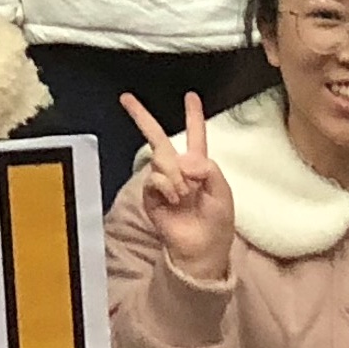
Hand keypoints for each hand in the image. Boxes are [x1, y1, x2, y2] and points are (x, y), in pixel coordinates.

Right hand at [118, 92, 236, 278]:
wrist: (201, 251)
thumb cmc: (217, 224)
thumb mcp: (222, 192)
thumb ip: (208, 169)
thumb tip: (183, 159)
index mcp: (199, 167)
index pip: (196, 135)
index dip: (193, 115)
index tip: (190, 96)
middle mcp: (178, 170)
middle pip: (158, 138)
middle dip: (142, 117)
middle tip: (126, 98)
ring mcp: (162, 182)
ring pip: (160, 160)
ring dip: (174, 174)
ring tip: (184, 194)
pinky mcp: (150, 196)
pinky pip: (154, 178)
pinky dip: (166, 185)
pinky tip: (175, 197)